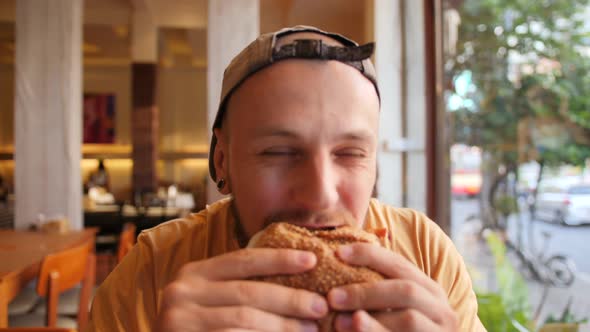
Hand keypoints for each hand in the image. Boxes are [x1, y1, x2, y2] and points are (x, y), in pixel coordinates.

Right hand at [156, 248, 327, 331]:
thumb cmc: (200, 327)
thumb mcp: (213, 298)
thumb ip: (241, 286)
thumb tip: (298, 277)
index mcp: (194, 273)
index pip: (243, 259)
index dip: (279, 258)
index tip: (311, 260)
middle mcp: (182, 291)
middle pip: (248, 291)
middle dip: (289, 298)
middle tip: (319, 305)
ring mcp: (180, 319)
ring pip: (245, 319)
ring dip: (283, 325)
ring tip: (310, 329)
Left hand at [327, 244, 458, 331]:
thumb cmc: (400, 331)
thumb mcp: (394, 308)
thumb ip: (377, 290)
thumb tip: (339, 262)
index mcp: (429, 289)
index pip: (399, 263)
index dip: (369, 255)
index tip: (338, 253)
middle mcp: (441, 308)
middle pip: (405, 290)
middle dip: (366, 292)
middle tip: (332, 297)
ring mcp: (441, 331)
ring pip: (408, 320)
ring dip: (371, 321)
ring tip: (340, 323)